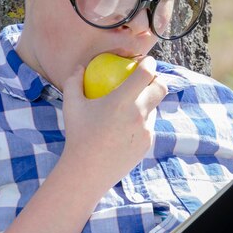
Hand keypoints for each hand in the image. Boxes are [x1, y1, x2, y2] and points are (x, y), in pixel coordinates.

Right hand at [60, 56, 167, 189]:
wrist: (87, 172)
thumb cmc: (77, 135)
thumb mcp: (71, 105)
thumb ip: (74, 81)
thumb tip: (81, 67)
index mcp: (122, 101)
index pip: (145, 74)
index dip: (150, 63)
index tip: (146, 61)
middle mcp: (138, 114)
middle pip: (161, 88)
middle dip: (158, 79)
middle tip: (149, 78)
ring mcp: (146, 130)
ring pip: (154, 108)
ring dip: (147, 102)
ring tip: (133, 103)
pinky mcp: (147, 143)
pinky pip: (148, 126)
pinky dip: (141, 120)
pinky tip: (127, 124)